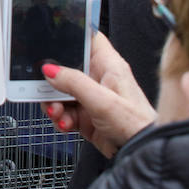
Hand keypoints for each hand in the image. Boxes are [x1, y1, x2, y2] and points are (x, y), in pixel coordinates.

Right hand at [40, 32, 156, 157]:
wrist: (141, 154)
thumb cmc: (135, 125)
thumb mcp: (102, 101)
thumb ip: (74, 82)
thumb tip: (50, 70)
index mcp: (109, 66)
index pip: (89, 38)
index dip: (71, 35)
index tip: (50, 40)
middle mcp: (99, 79)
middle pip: (66, 68)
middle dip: (52, 81)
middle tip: (48, 90)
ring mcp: (91, 97)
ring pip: (61, 91)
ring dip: (54, 103)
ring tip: (57, 113)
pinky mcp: (86, 115)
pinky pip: (64, 111)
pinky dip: (60, 118)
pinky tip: (65, 124)